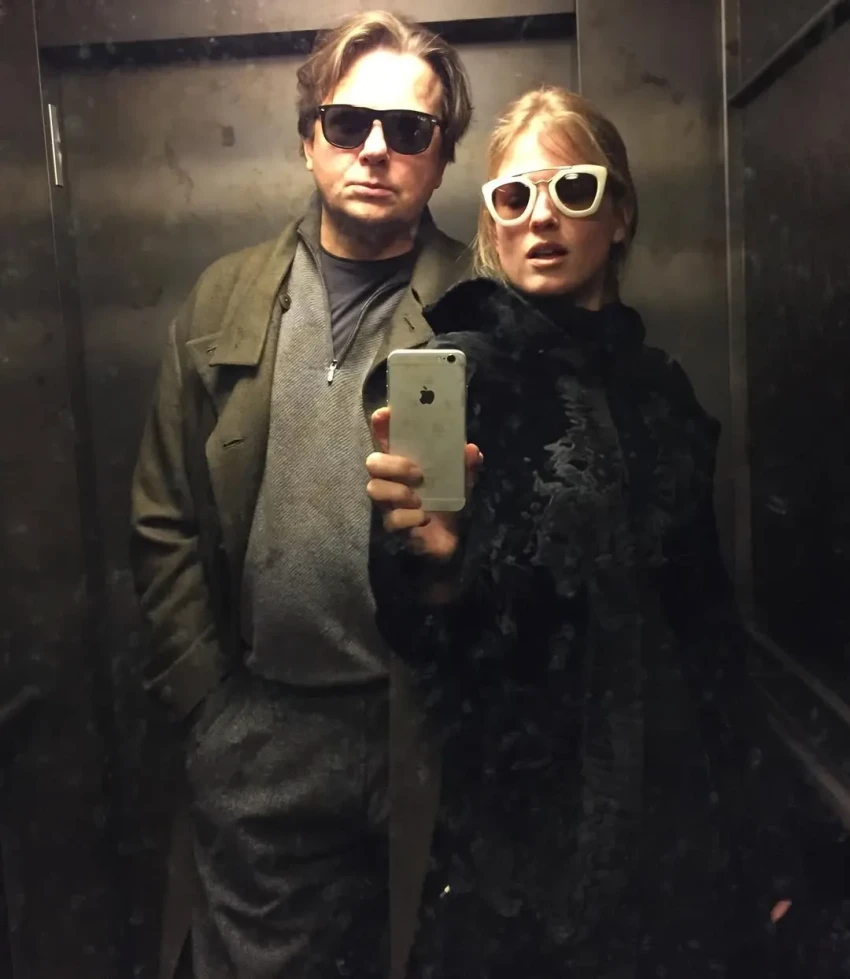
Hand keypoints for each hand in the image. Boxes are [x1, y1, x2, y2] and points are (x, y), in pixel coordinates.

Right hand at [366, 407, 482, 561]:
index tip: (385, 415)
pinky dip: (410, 518)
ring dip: (398, 492)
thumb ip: (467, 464)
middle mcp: (391, 480)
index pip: (384, 437)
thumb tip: (471, 450)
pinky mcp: (394, 526)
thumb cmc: (449, 502)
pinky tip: (425, 518)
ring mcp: (388, 503)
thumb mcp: (462, 480)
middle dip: (392, 464)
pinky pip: (391, 520)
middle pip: (372, 462)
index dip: (381, 424)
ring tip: (419, 499)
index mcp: (404, 462)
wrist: (452, 541)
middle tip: (418, 473)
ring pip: (373, 489)